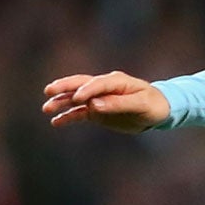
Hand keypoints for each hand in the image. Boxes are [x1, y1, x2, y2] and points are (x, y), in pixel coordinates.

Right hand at [43, 72, 171, 131]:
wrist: (159, 111)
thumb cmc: (153, 104)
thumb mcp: (140, 104)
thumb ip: (118, 104)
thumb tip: (95, 105)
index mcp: (116, 81)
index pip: (97, 84)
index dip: (86, 90)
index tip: (77, 99)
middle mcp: (104, 87)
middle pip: (80, 85)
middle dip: (64, 88)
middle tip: (49, 91)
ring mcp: (99, 99)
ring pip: (76, 99)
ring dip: (61, 102)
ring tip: (46, 108)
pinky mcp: (97, 111)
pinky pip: (80, 113)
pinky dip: (68, 116)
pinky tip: (55, 122)